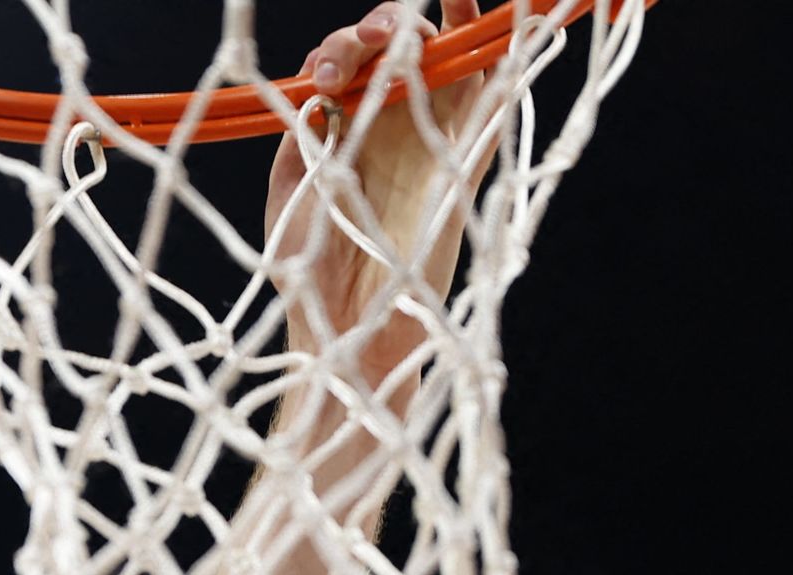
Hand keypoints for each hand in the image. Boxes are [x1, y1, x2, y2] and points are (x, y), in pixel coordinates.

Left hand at [264, 0, 498, 390]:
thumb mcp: (289, 187)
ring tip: (412, 22)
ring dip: (438, 23)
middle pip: (403, 42)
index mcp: (347, 123)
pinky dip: (504, 55)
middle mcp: (392, 122)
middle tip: (355, 54)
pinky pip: (496, 98)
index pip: (355, 58)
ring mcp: (433, 136)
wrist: (345, 326)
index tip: (322, 79)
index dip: (341, 49)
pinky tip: (496, 25)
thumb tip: (321, 92)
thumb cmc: (310, 266)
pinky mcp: (467, 161)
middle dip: (381, 25)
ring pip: (450, 54)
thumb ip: (304, 135)